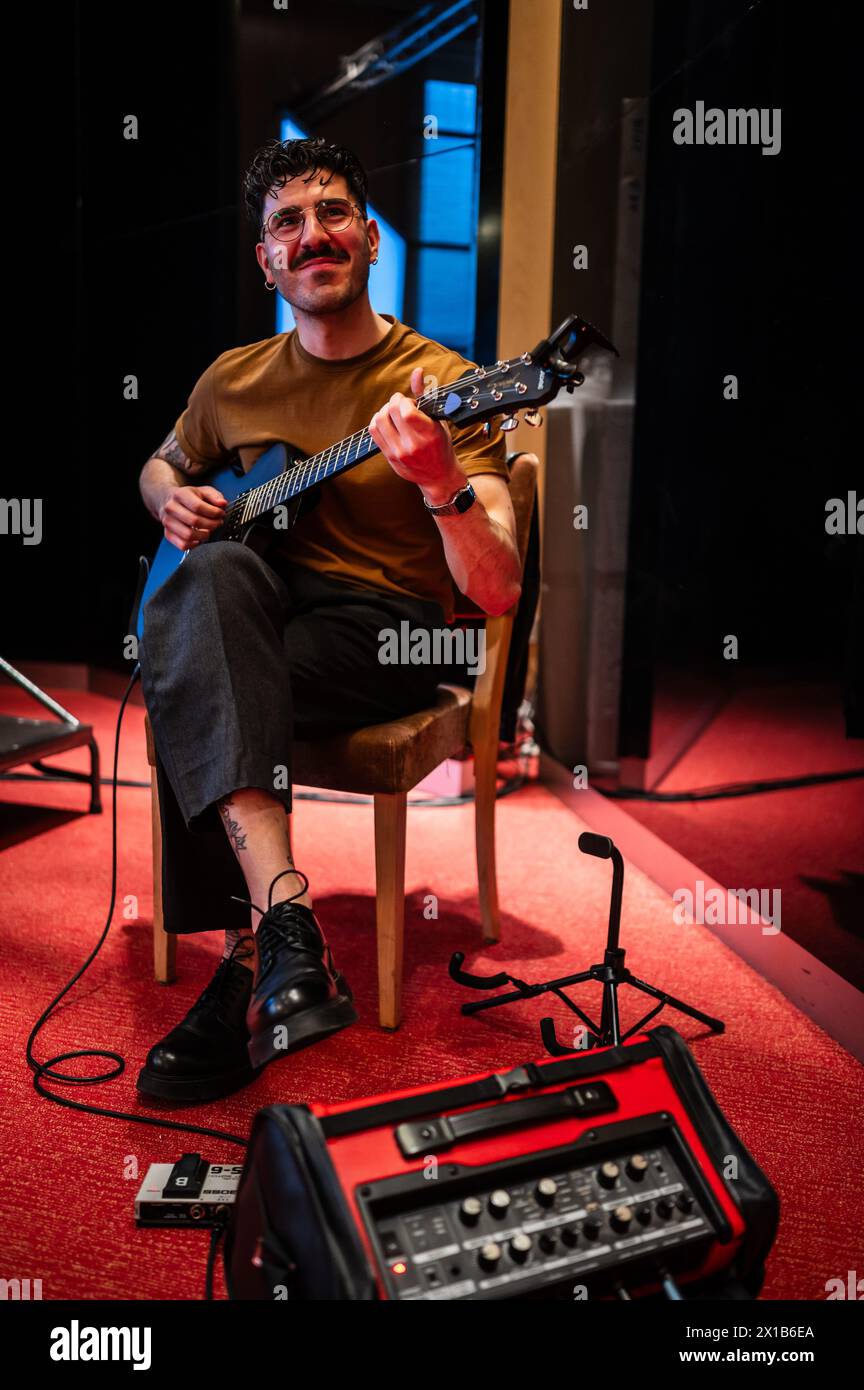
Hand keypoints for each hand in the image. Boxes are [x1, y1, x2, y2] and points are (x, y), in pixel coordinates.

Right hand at [159, 484, 226, 550]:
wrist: (168, 500)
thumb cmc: (188, 497)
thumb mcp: (203, 491)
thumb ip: (215, 496)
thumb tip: (222, 504)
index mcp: (180, 494)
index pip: (198, 506)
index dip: (213, 512)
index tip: (221, 514)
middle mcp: (171, 508)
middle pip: (194, 521)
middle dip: (211, 524)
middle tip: (218, 523)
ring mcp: (167, 522)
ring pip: (188, 535)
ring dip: (203, 536)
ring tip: (209, 531)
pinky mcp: (168, 534)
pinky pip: (182, 545)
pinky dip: (194, 545)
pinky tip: (199, 539)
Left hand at [368, 366, 465, 504]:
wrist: (438, 476)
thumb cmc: (440, 445)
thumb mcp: (438, 419)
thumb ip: (424, 395)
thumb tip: (417, 372)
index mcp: (428, 433)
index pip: (405, 411)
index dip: (403, 400)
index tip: (410, 403)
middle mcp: (413, 444)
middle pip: (389, 412)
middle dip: (394, 403)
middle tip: (402, 407)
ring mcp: (399, 452)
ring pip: (378, 420)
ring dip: (384, 411)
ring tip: (395, 415)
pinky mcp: (389, 457)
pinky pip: (374, 432)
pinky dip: (378, 421)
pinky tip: (388, 423)